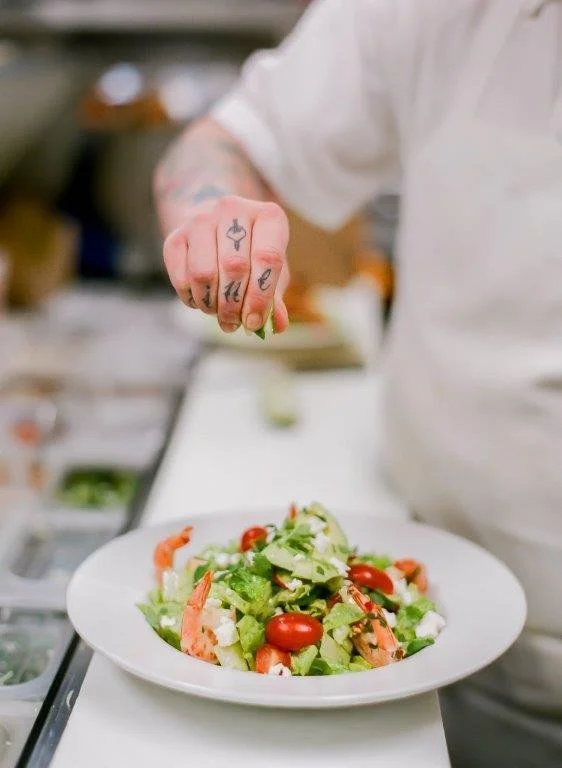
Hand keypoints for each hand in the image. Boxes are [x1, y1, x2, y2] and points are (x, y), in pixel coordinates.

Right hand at [163, 196, 289, 333]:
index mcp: (268, 216)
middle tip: (234, 323)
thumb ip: (275, 298)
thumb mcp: (273, 272)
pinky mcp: (175, 236)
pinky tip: (204, 301)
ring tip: (219, 313)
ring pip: (203, 273)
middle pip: (233, 267)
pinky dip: (193, 299)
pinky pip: (181, 278)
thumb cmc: (254, 253)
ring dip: (211, 304)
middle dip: (234, 304)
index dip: (260, 297)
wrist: (219, 227)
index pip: (267, 258)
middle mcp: (233, 209)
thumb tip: (277, 324)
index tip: (254, 322)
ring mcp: (200, 220)